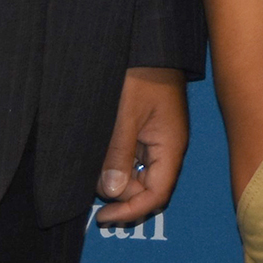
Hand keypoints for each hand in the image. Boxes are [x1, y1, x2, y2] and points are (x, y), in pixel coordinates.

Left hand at [94, 67, 189, 225]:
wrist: (148, 45)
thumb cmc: (142, 74)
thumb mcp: (126, 113)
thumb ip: (119, 153)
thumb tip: (112, 193)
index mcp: (171, 147)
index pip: (157, 196)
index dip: (130, 211)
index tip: (101, 217)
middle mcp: (167, 149)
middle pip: (146, 189)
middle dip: (120, 193)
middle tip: (92, 182)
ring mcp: (156, 141)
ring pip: (136, 175)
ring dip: (115, 177)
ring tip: (92, 162)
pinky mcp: (145, 133)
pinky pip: (132, 160)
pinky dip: (116, 163)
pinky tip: (101, 154)